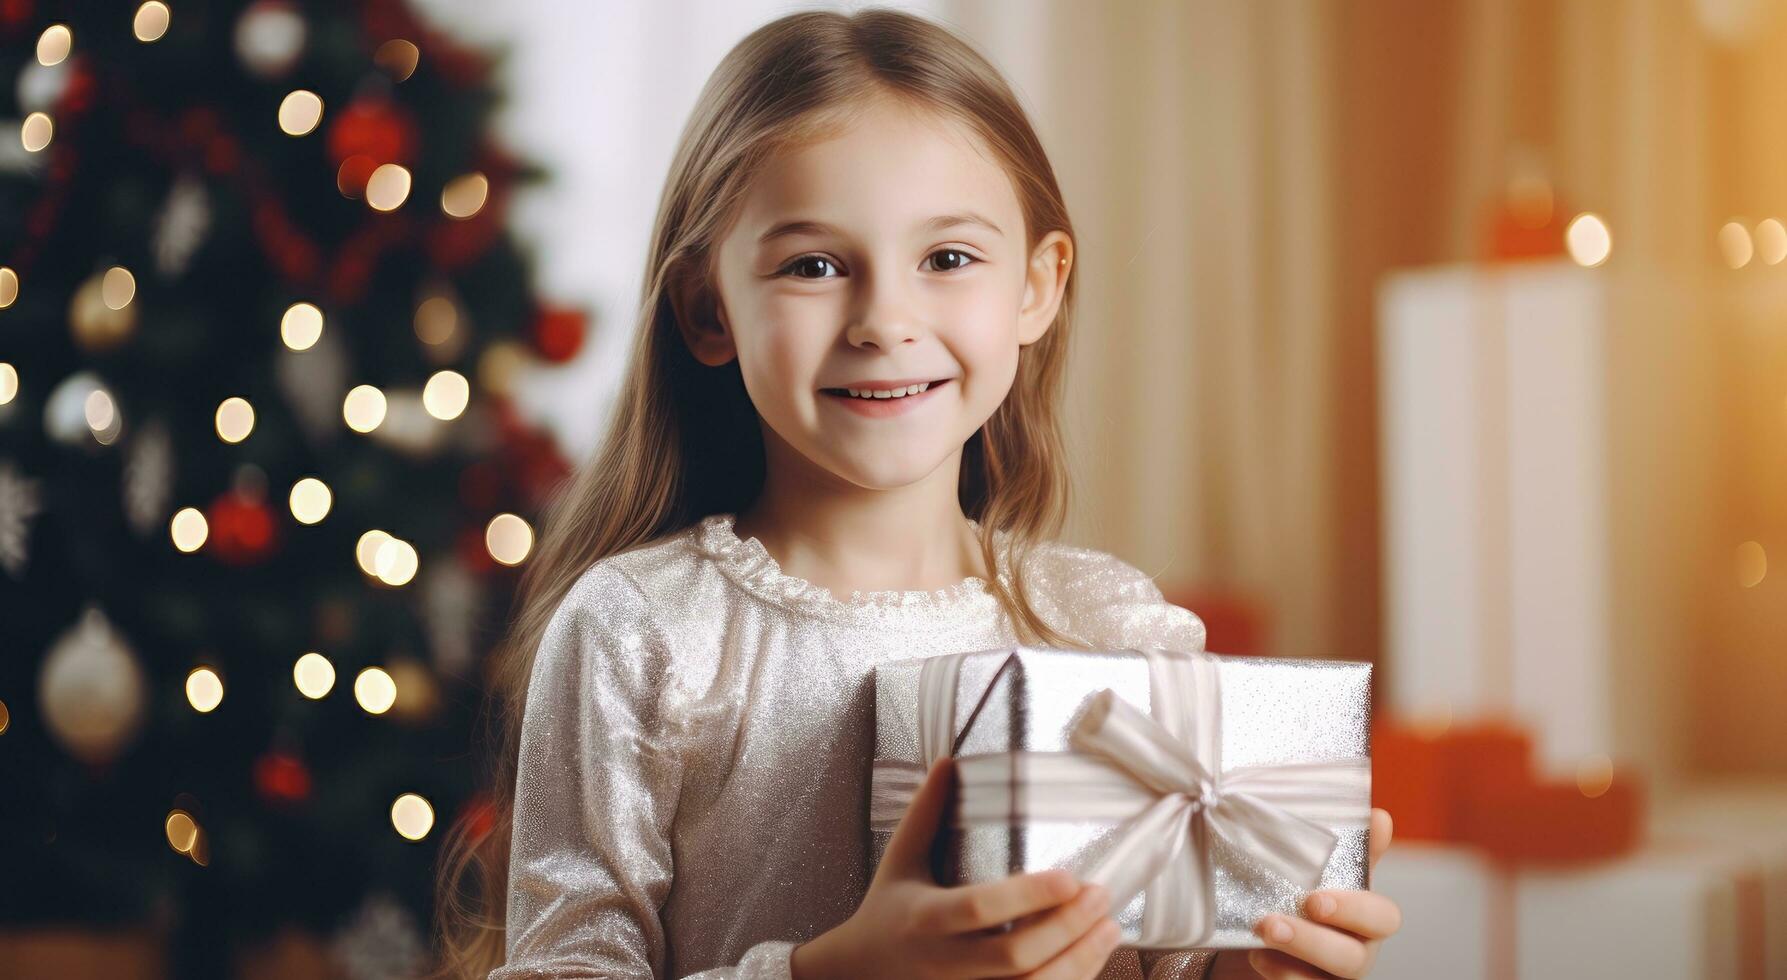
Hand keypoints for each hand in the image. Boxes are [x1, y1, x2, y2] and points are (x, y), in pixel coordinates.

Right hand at [791, 756, 1122, 979]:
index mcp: (924, 918)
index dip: (1028, 895)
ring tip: (1108, 929)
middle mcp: (943, 963)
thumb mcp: (900, 860)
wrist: (857, 974)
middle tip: (1101, 895)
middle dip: (1066, 930)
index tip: (1070, 876)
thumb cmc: (885, 913)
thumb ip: (926, 813)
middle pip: (1014, 957)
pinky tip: (1087, 960)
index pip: (979, 908)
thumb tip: (949, 763)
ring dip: (1077, 963)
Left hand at [1210, 807, 1401, 978]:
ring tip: (1263, 929)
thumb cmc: (1294, 892)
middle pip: (1355, 957)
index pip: (1382, 919)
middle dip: (1316, 939)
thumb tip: (1379, 817)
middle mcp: (1354, 951)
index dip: (1356, 909)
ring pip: (1329, 978)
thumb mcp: (1314, 868)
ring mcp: (1330, 976)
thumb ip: (1344, 847)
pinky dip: (1280, 975)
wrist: (1253, 931)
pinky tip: (1257, 955)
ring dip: (1294, 955)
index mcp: (1364, 918)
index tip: (1316, 897)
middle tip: (1277, 919)